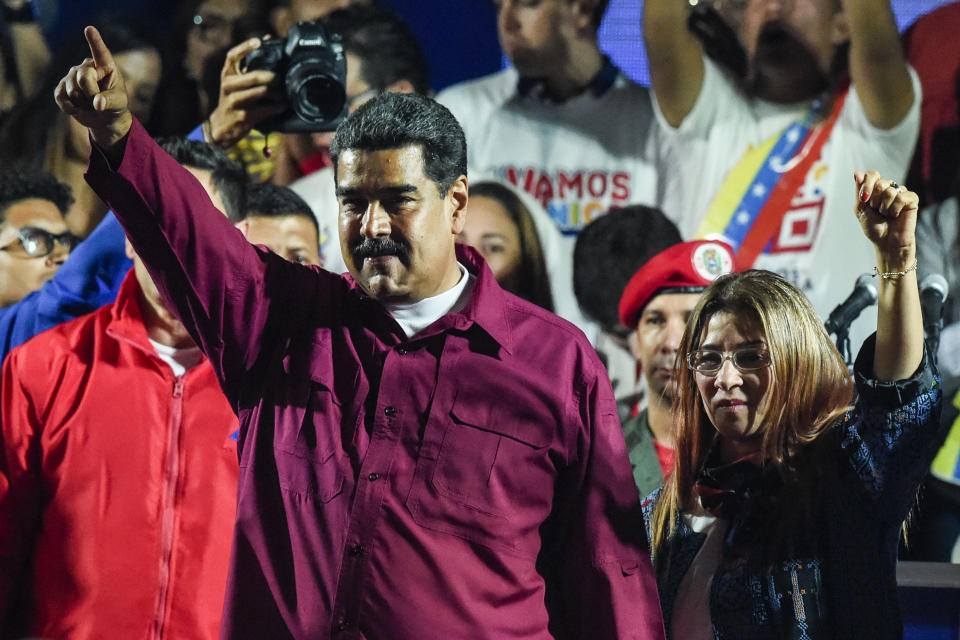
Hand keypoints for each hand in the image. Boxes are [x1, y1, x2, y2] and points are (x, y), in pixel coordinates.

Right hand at [54, 26, 131, 150]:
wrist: (103, 118)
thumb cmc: (115, 105)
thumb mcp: (118, 103)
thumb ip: (109, 101)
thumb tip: (97, 103)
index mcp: (105, 65)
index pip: (100, 52)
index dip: (94, 41)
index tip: (89, 29)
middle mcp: (87, 66)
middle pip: (83, 78)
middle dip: (91, 94)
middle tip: (99, 102)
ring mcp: (72, 75)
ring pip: (72, 90)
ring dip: (83, 103)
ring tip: (90, 104)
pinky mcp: (62, 87)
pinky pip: (60, 97)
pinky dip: (69, 107)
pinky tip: (77, 109)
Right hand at [206, 38, 284, 148]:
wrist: (222, 126)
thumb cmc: (234, 99)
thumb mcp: (235, 82)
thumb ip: (248, 64)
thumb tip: (267, 39)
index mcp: (227, 74)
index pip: (232, 56)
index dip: (245, 47)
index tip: (258, 42)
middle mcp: (228, 86)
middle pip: (254, 76)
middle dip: (272, 77)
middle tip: (282, 79)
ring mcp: (234, 101)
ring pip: (261, 92)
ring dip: (277, 93)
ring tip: (284, 93)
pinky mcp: (243, 116)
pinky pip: (265, 109)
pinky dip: (277, 107)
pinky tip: (283, 105)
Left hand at [854, 169, 917, 271]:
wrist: (886, 242)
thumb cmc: (873, 227)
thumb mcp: (860, 209)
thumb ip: (859, 191)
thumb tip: (857, 173)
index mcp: (876, 189)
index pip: (872, 174)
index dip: (867, 184)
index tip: (864, 199)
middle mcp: (889, 188)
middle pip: (880, 182)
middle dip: (874, 200)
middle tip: (877, 210)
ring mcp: (901, 193)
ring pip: (890, 191)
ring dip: (884, 207)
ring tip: (886, 215)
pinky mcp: (912, 199)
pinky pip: (902, 197)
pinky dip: (895, 208)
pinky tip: (896, 215)